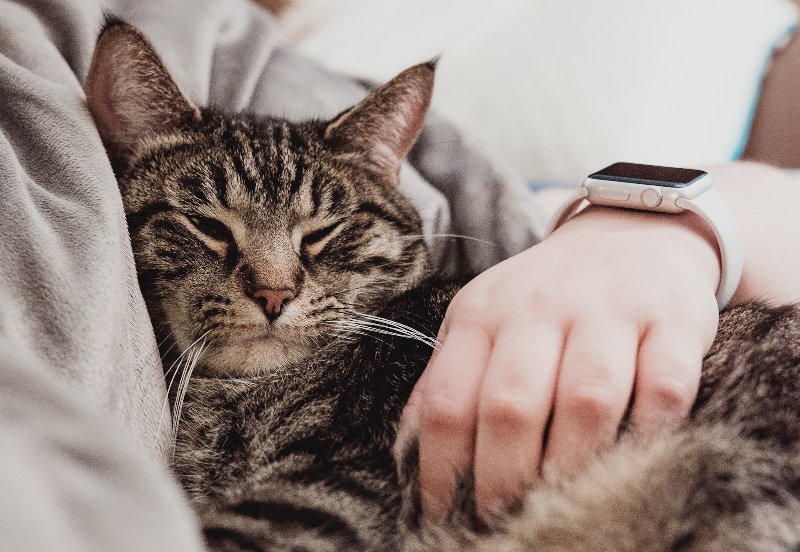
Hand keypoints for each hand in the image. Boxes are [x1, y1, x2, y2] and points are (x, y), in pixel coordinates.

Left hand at [395, 205, 720, 520]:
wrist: (631, 229)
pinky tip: (636, 457)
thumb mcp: (483, 319)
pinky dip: (651, 431)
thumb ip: (449, 377)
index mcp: (482, 315)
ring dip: (573, 464)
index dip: (439, 468)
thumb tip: (411, 453)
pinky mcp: (671, 320)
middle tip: (503, 520)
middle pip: (511, 405)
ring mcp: (608, 311)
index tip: (443, 514)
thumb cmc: (546, 294)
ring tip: (564, 506)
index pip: (447, 400)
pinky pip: (664, 386)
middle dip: (503, 478)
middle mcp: (539, 308)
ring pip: (586, 398)